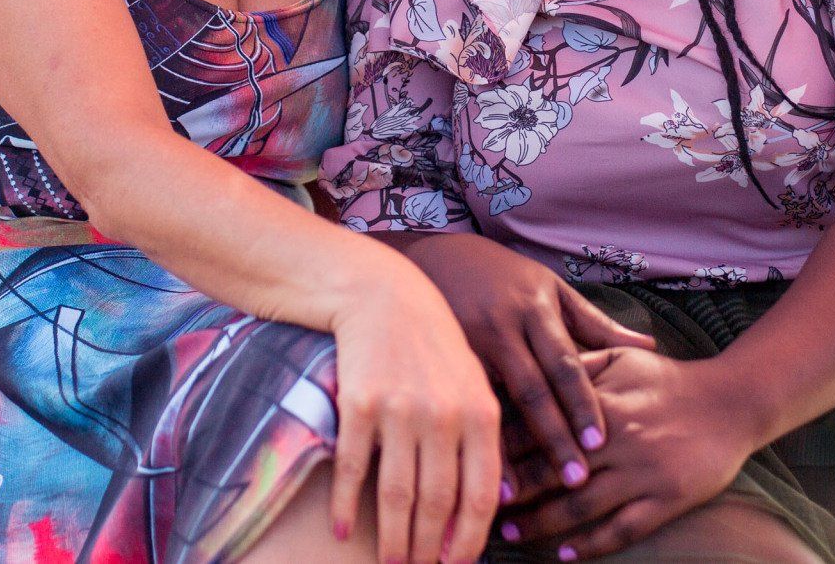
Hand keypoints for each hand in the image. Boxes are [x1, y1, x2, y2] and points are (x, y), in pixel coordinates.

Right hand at [330, 257, 500, 563]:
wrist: (383, 296)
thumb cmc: (433, 346)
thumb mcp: (474, 384)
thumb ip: (483, 440)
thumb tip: (490, 505)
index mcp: (481, 413)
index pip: (480, 496)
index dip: (467, 541)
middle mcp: (444, 415)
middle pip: (437, 504)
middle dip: (427, 550)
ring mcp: (400, 410)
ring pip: (397, 495)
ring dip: (392, 540)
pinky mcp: (359, 404)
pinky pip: (355, 469)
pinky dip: (348, 506)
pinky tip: (344, 530)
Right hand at [406, 234, 652, 492]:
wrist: (430, 253)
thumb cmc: (501, 273)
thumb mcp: (549, 286)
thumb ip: (594, 322)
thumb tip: (648, 343)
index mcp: (536, 310)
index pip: (565, 364)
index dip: (582, 404)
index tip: (601, 443)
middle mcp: (502, 327)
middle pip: (533, 390)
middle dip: (555, 438)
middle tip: (576, 481)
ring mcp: (466, 343)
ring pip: (493, 403)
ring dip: (508, 451)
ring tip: (524, 495)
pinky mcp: (439, 359)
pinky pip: (459, 404)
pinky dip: (469, 439)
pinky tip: (473, 470)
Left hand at [501, 350, 765, 559]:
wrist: (731, 402)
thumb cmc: (669, 378)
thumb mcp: (621, 357)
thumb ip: (579, 366)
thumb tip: (532, 369)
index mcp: (601, 404)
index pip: (542, 427)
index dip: (507, 446)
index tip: (477, 457)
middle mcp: (617, 441)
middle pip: (553, 471)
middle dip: (515, 491)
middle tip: (483, 504)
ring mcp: (642, 474)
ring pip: (580, 507)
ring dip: (541, 524)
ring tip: (511, 534)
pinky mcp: (666, 500)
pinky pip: (622, 530)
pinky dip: (591, 545)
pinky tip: (564, 555)